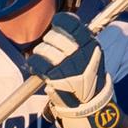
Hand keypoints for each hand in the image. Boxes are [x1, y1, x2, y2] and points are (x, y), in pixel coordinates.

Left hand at [26, 12, 122, 127]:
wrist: (90, 105)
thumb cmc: (90, 78)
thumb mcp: (93, 55)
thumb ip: (81, 40)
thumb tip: (62, 25)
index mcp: (90, 45)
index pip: (71, 23)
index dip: (60, 22)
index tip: (57, 25)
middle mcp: (79, 53)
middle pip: (54, 36)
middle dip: (49, 41)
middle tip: (51, 49)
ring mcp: (67, 65)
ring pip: (43, 48)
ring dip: (41, 53)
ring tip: (46, 60)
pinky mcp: (55, 77)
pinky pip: (37, 62)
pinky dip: (34, 64)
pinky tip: (38, 68)